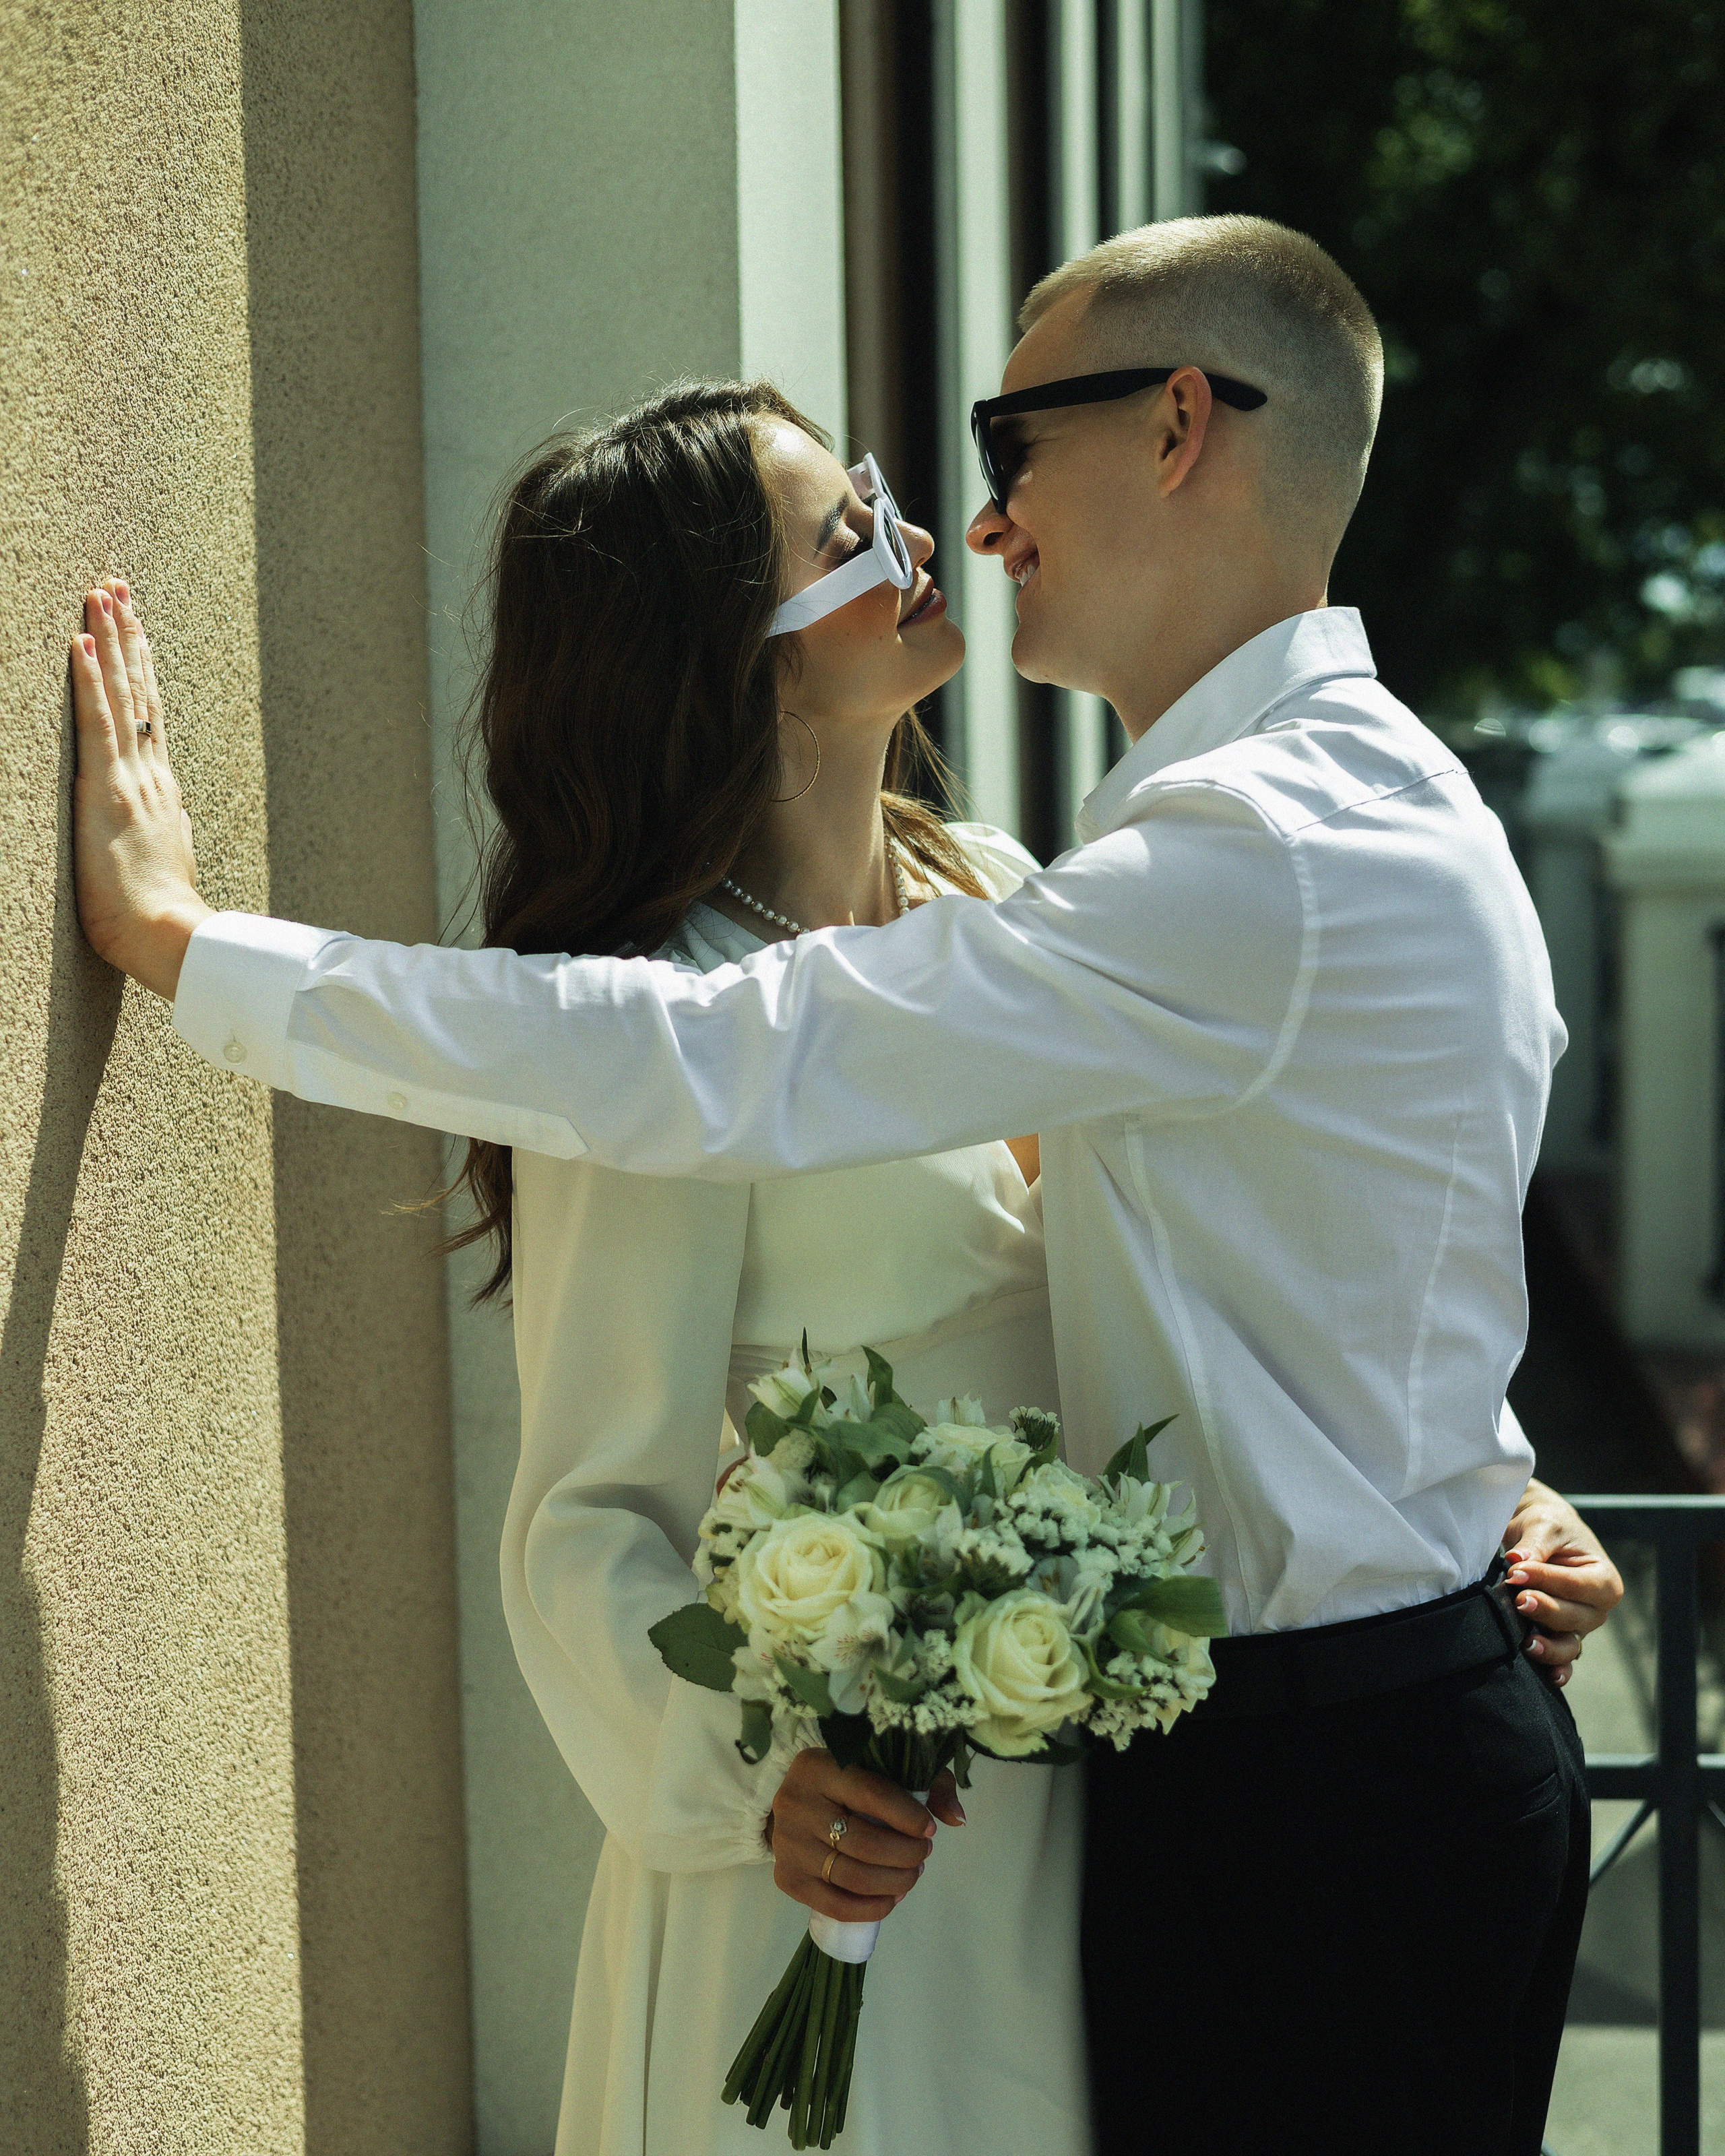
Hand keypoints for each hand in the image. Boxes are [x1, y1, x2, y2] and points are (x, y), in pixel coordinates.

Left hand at [71, 579, 209, 998]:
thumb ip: (166, 834)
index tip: (135, 627)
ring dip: (108, 640)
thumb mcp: (165, 867)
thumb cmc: (162, 922)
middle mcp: (150, 775)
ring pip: (119, 694)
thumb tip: (172, 821)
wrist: (171, 940)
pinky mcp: (106, 790)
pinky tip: (79, 642)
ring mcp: (130, 778)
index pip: (148, 716)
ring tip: (101, 594)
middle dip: (127, 637)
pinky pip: (96, 722)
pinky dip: (87, 679)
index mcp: (161, 793)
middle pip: (137, 692)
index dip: (140, 669)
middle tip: (116, 587)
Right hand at [766, 1750, 954, 1923]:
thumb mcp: (882, 1767)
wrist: (793, 1804)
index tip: (930, 1829)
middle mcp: (797, 1803)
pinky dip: (871, 1908)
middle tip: (923, 1854)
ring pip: (852, 1876)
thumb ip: (926, 1784)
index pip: (872, 1794)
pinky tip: (892, 1898)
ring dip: (894, 1882)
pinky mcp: (787, 1878)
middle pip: (864, 1842)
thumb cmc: (845, 1782)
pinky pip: (835, 1905)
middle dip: (906, 1854)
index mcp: (820, 1767)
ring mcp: (788, 1845)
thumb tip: (957, 1817)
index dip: (908, 1816)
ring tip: (912, 1874)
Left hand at [1501, 1477, 1624, 1688]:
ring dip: (1549, 1647)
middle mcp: (1597, 1608)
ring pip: (1568, 1643)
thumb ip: (1535, 1544)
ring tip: (1527, 1642)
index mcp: (1604, 1578)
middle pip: (1573, 1617)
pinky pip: (1563, 1659)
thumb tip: (1518, 1562)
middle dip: (1544, 1610)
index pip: (1577, 1585)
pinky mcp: (1561, 1636)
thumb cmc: (1550, 1526)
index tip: (1515, 1571)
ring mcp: (1580, 1626)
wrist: (1540, 1533)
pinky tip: (1549, 1678)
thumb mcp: (1545, 1525)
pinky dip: (1557, 1668)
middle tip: (1517, 1598)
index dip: (1547, 1580)